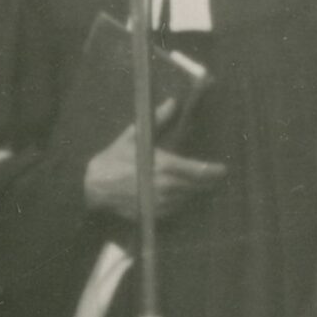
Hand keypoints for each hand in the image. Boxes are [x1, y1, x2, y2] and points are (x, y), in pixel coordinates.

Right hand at [82, 103, 224, 222]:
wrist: (93, 188)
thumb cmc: (113, 160)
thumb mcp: (133, 136)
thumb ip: (157, 120)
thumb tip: (173, 103)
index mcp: (164, 165)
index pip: (197, 171)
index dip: (213, 171)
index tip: (223, 170)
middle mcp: (166, 186)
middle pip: (196, 187)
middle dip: (207, 183)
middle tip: (215, 178)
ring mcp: (160, 202)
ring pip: (187, 199)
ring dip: (195, 193)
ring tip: (202, 187)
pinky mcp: (154, 214)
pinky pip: (175, 209)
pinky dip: (181, 202)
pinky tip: (181, 196)